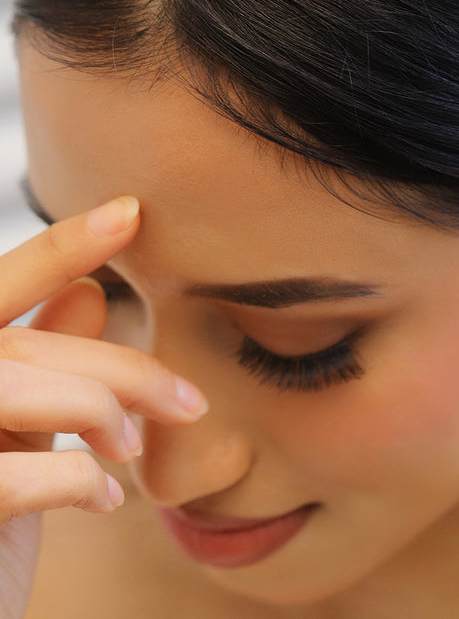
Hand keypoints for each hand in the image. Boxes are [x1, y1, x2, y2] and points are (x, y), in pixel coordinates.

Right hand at [0, 197, 208, 618]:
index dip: (62, 248)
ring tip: (130, 450)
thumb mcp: (18, 431)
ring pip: (18, 382)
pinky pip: (14, 471)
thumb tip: (90, 293)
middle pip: (26, 343)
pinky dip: (76, 478)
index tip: (133, 211)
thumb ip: (42, 363)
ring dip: (98, 411)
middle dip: (121, 368)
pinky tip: (102, 498)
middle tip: (191, 402)